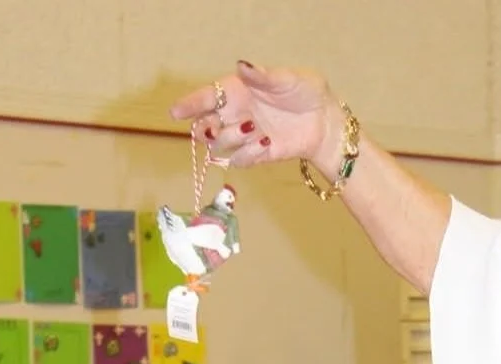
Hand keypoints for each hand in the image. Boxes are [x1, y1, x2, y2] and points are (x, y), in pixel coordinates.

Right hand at [169, 62, 346, 172]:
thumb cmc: (307, 93)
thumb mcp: (288, 79)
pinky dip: (249, 154)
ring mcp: (244, 136)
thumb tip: (241, 66)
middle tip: (215, 128)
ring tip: (253, 129)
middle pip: (205, 126)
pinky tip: (267, 143)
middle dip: (205, 129)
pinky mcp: (256, 154)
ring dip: (230, 139)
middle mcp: (236, 114)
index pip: (207, 97)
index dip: (190, 105)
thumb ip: (264, 76)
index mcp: (238, 91)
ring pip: (219, 145)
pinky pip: (239, 160)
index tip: (176, 113)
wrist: (325, 122)